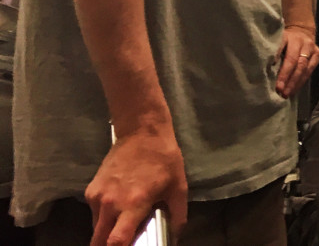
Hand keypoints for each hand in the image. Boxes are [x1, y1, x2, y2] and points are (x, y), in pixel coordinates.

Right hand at [85, 127, 186, 245]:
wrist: (141, 132)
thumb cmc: (163, 159)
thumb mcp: (179, 187)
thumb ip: (177, 216)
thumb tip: (175, 237)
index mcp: (133, 204)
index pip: (115, 242)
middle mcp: (110, 204)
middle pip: (99, 241)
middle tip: (124, 241)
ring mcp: (97, 197)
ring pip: (96, 228)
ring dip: (107, 233)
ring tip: (124, 225)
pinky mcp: (90, 190)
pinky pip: (94, 214)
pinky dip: (104, 218)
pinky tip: (118, 208)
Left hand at [275, 24, 318, 97]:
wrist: (302, 31)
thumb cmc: (284, 40)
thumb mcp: (276, 41)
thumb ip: (272, 52)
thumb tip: (263, 70)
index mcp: (287, 36)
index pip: (281, 49)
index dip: (276, 61)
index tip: (269, 73)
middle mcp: (301, 41)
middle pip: (294, 61)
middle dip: (286, 77)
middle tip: (279, 90)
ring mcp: (311, 47)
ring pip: (304, 67)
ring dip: (295, 82)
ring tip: (286, 94)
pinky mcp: (318, 53)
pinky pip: (310, 70)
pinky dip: (302, 81)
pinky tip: (295, 89)